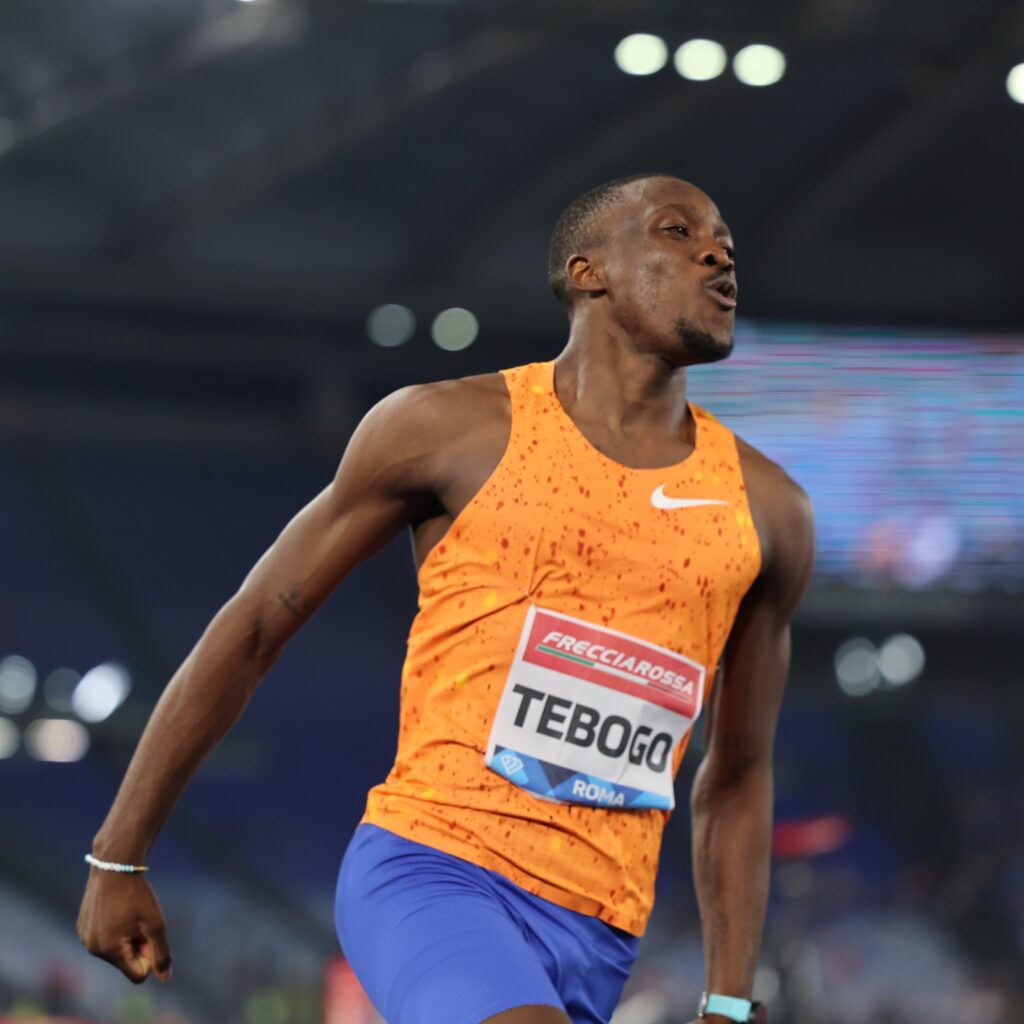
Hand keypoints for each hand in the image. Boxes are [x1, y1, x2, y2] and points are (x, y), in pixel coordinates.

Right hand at [76, 868, 172, 983]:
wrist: (114, 866)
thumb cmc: (137, 894)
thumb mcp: (155, 923)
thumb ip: (161, 952)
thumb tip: (166, 977)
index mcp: (110, 950)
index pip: (137, 974)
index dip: (150, 956)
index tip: (150, 933)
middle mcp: (93, 949)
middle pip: (126, 962)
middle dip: (137, 945)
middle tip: (140, 919)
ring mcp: (84, 939)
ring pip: (115, 951)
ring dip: (126, 937)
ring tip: (127, 913)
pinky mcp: (82, 928)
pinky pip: (104, 939)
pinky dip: (114, 930)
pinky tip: (115, 909)